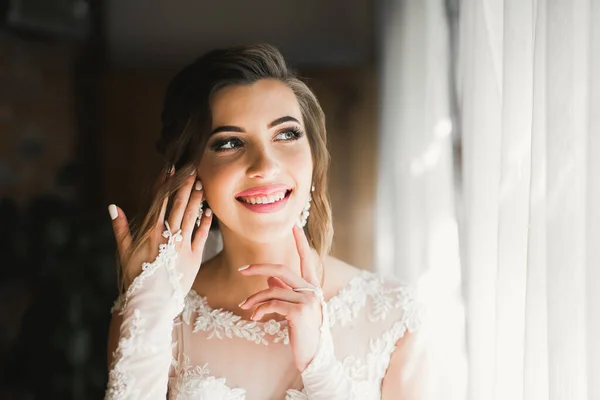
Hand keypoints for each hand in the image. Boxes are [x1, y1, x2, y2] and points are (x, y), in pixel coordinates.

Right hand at [109, 167, 212, 294]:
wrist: (151, 302)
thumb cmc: (135, 276)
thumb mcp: (124, 252)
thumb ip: (120, 228)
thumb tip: (113, 207)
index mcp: (151, 232)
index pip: (160, 202)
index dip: (165, 184)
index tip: (170, 168)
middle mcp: (168, 236)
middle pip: (179, 205)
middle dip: (185, 185)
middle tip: (193, 168)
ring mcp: (182, 245)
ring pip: (191, 217)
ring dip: (197, 199)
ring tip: (201, 183)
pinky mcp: (194, 256)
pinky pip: (202, 235)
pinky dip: (205, 222)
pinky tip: (208, 210)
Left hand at [238, 225, 323, 371]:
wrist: (314, 357)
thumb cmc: (304, 332)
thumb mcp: (295, 309)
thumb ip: (285, 291)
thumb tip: (270, 278)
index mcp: (312, 286)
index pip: (306, 258)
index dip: (300, 241)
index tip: (294, 224)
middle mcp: (312, 289)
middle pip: (281, 269)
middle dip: (259, 268)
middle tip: (242, 270)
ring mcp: (307, 300)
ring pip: (272, 290)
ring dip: (254, 299)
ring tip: (245, 307)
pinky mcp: (299, 312)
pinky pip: (272, 304)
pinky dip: (260, 310)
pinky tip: (255, 318)